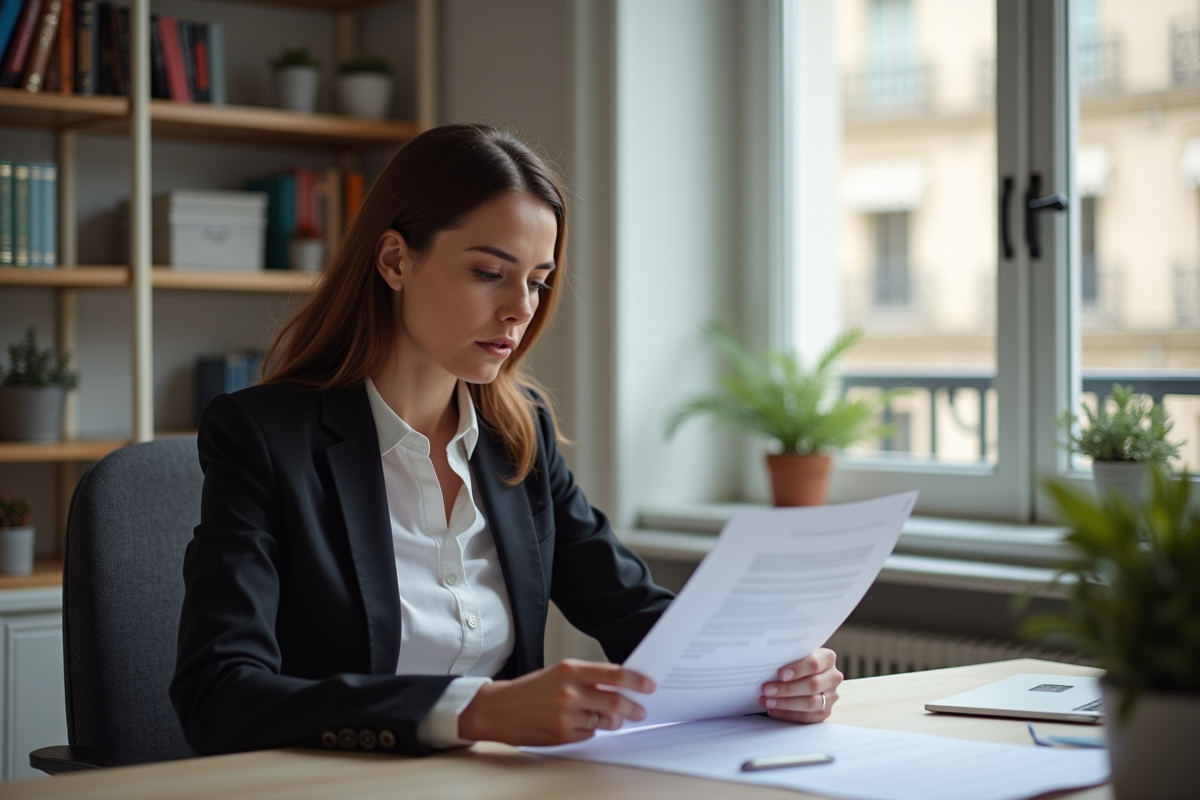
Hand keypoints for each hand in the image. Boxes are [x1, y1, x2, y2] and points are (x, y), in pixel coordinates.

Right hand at [458, 659, 655, 745]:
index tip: (649, 686)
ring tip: (611, 719)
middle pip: (615, 702)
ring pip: (604, 722)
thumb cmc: (530, 689)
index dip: (635, 681)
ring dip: (613, 722)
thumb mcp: (558, 673)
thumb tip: (618, 686)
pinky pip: (589, 735)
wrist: (499, 709)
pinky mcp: (562, 735)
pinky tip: (581, 724)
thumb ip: (587, 678)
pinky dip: (591, 731)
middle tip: (639, 710)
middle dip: (632, 708)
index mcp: (570, 670)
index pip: (613, 675)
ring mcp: (566, 715)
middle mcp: (570, 692)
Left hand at [759, 647, 842, 722]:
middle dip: (787, 689)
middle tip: (766, 690)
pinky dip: (788, 714)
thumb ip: (788, 657)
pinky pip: (808, 717)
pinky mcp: (825, 712)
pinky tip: (773, 710)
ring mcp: (831, 696)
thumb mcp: (796, 655)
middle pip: (813, 685)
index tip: (780, 674)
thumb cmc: (796, 662)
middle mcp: (833, 677)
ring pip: (811, 703)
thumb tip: (767, 662)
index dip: (797, 669)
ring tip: (767, 701)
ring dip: (785, 703)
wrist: (807, 674)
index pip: (814, 663)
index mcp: (827, 658)